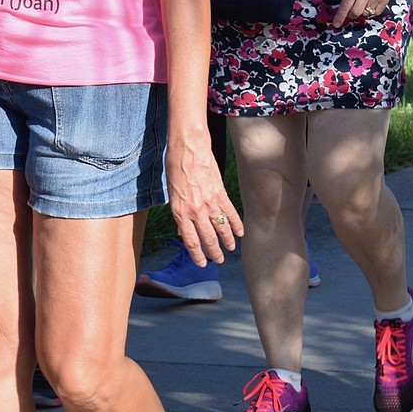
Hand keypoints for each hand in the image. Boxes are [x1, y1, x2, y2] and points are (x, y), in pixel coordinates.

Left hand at [165, 138, 242, 266]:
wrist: (188, 148)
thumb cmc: (176, 167)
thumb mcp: (172, 194)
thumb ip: (179, 214)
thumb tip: (184, 231)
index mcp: (181, 212)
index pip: (190, 240)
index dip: (197, 254)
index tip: (202, 264)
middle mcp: (196, 210)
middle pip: (208, 238)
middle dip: (214, 252)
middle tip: (219, 261)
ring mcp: (210, 202)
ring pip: (221, 228)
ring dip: (227, 241)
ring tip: (230, 249)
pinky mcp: (220, 193)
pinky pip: (230, 213)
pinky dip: (236, 224)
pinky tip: (240, 232)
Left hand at [332, 0, 398, 27]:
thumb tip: (347, 4)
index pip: (345, 6)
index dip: (340, 17)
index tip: (336, 25)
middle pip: (355, 13)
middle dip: (351, 14)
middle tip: (352, 10)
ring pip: (366, 13)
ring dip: (363, 11)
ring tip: (364, 1)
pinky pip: (376, 12)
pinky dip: (372, 10)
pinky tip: (372, 3)